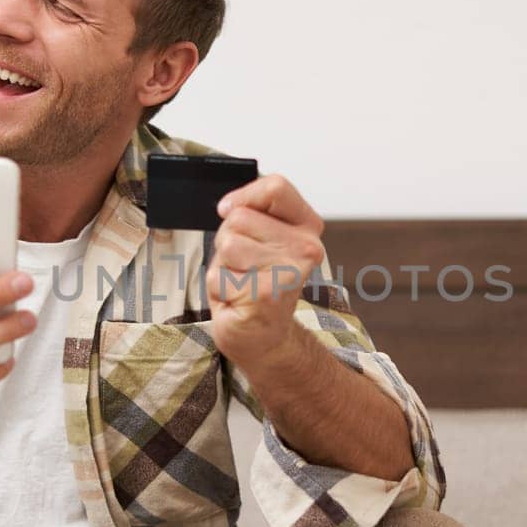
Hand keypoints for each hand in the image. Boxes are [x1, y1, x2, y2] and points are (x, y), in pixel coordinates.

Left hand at [206, 174, 324, 367]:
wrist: (265, 338)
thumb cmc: (256, 284)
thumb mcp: (256, 238)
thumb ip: (250, 212)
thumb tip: (228, 207)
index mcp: (306, 227)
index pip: (276, 188)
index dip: (245, 197)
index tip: (230, 211)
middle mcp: (306, 248)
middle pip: (240, 217)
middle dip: (227, 241)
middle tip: (244, 267)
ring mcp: (289, 271)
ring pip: (227, 244)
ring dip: (223, 267)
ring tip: (241, 283)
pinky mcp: (267, 294)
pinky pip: (220, 276)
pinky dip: (220, 290)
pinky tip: (239, 301)